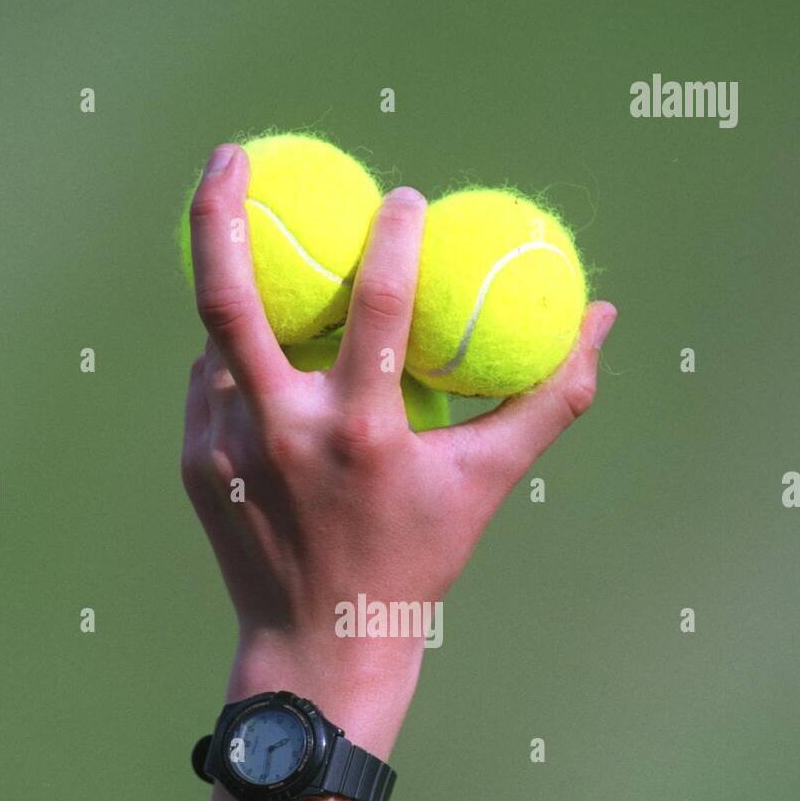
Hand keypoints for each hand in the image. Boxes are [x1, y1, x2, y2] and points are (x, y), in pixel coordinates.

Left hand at [182, 143, 615, 735]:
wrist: (323, 646)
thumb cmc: (416, 562)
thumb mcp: (488, 484)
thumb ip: (548, 398)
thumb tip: (602, 317)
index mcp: (363, 432)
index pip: (376, 300)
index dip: (393, 234)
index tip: (403, 197)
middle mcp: (283, 433)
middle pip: (229, 297)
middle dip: (220, 209)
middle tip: (235, 154)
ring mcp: (227, 449)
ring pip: (218, 339)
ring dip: (244, 297)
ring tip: (267, 268)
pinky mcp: (197, 464)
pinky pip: (211, 385)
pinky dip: (235, 362)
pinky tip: (260, 363)